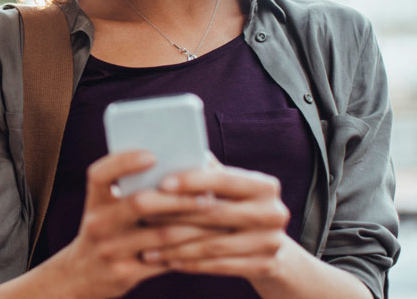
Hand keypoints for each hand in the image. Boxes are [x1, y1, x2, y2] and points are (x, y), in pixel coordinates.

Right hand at [56, 150, 221, 298]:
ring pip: (161, 234)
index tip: (153, 155)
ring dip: (194, 224)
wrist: (82, 275)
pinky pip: (165, 259)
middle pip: (140, 203)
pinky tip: (207, 240)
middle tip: (207, 194)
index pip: (101, 174)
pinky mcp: (125, 273)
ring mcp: (110, 250)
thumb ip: (131, 186)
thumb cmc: (108, 229)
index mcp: (95, 199)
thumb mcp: (106, 207)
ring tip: (217, 216)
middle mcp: (98, 223)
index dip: (125, 162)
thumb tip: (179, 164)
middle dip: (178, 197)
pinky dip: (189, 248)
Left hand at [136, 162, 292, 289]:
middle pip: (215, 214)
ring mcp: (270, 242)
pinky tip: (167, 260)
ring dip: (176, 245)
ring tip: (147, 244)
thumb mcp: (232, 189)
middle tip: (143, 214)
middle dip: (175, 214)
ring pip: (213, 245)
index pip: (224, 180)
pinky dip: (190, 263)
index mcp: (265, 186)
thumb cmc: (239, 208)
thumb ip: (208, 172)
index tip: (163, 183)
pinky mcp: (264, 266)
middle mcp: (273, 213)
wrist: (273, 248)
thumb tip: (172, 150)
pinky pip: (218, 266)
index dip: (192, 180)